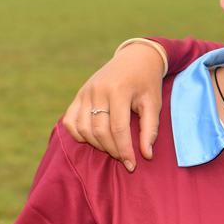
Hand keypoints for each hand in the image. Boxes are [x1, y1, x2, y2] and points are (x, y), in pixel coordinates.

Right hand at [62, 42, 165, 170]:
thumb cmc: (147, 83)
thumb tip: (146, 155)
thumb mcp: (154, 103)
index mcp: (119, 90)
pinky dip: (79, 135)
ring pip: (83, 129)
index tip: (132, 165)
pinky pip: (70, 121)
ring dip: (97, 144)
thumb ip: (150, 129)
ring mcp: (85, 92)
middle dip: (112, 150)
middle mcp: (98, 90)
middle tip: (124, 158)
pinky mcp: (78, 95)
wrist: (135, 58)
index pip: (118, 129)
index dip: (124, 150)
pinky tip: (94, 139)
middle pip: (99, 131)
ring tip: (113, 148)